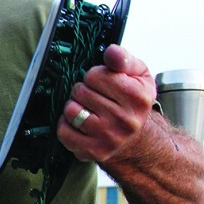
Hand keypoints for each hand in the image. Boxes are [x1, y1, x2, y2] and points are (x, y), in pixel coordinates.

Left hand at [57, 44, 155, 163]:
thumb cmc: (133, 104)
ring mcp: (108, 138)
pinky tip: (78, 123)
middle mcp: (125, 120)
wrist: (137, 140)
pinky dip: (66, 125)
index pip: (95, 75)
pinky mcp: (93, 151)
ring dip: (73, 106)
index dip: (94, 76)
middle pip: (80, 92)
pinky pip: (64, 132)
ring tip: (86, 108)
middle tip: (93, 97)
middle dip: (82, 90)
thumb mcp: (139, 76)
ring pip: (71, 111)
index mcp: (137, 98)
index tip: (101, 82)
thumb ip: (124, 59)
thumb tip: (111, 51)